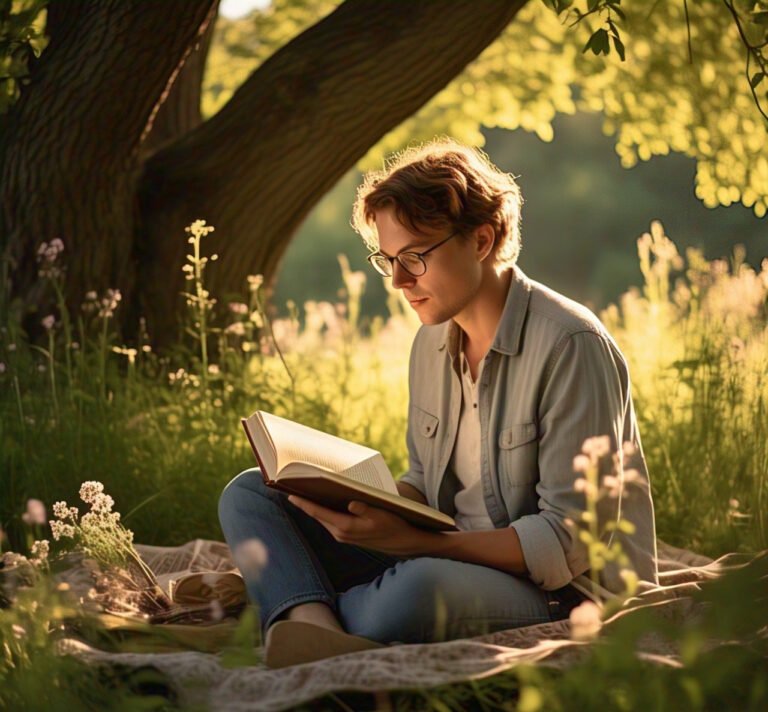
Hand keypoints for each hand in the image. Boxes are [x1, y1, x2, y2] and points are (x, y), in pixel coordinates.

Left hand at [286, 494, 432, 556]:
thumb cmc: (393, 525)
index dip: (303, 503)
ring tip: (302, 492)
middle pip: (317, 515)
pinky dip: (322, 512)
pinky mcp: (347, 536)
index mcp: (346, 527)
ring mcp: (343, 536)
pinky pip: (329, 522)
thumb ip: (364, 508)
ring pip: (322, 519)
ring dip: (312, 507)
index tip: (289, 494)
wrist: (403, 543)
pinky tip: (321, 502)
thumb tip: (351, 503)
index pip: (319, 513)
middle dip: (304, 503)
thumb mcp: (381, 514)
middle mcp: (341, 533)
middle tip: (291, 488)